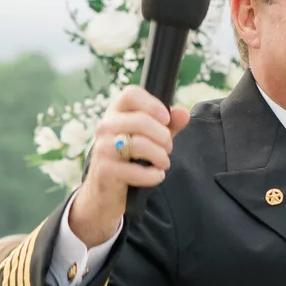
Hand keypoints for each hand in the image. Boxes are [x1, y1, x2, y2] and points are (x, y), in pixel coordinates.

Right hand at [67, 86, 189, 245]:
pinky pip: (135, 170)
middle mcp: (105, 126)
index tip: (166, 119)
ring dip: (160, 156)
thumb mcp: (151, 139)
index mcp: (116, 112)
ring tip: (163, 163)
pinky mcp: (105, 169)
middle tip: (168, 149)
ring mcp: (103, 148)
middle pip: (141, 120)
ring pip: (139, 144)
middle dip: (163, 137)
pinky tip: (157, 176)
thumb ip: (168, 126)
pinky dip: (152, 175)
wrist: (106, 191)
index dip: (152, 104)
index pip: (131, 94)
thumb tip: (183, 113)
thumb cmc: (130, 159)